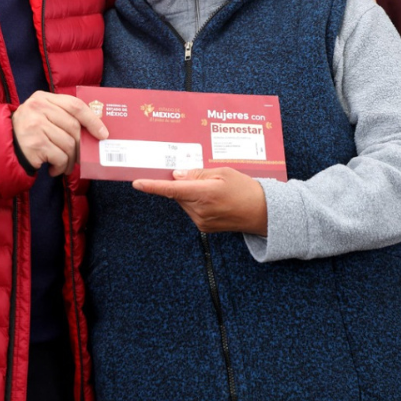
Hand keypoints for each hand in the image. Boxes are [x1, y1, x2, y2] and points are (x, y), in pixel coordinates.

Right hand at [12, 91, 107, 176]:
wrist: (3, 148)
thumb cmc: (29, 133)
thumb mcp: (43, 116)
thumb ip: (63, 116)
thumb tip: (95, 130)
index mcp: (43, 98)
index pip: (74, 105)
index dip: (92, 120)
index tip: (103, 133)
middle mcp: (37, 108)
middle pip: (74, 127)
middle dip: (81, 146)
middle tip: (81, 157)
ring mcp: (35, 125)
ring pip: (69, 144)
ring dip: (70, 160)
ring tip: (66, 166)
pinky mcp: (35, 143)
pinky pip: (60, 157)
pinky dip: (61, 166)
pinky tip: (54, 169)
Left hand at [133, 168, 268, 234]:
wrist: (262, 213)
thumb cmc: (245, 189)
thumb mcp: (224, 172)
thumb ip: (197, 173)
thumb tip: (177, 176)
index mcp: (205, 193)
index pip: (172, 189)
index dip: (153, 186)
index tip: (137, 183)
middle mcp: (200, 210)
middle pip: (178, 193)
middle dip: (183, 183)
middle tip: (202, 177)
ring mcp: (201, 221)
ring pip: (184, 201)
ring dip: (190, 193)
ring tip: (213, 190)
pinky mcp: (204, 228)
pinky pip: (191, 210)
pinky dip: (196, 202)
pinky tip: (213, 200)